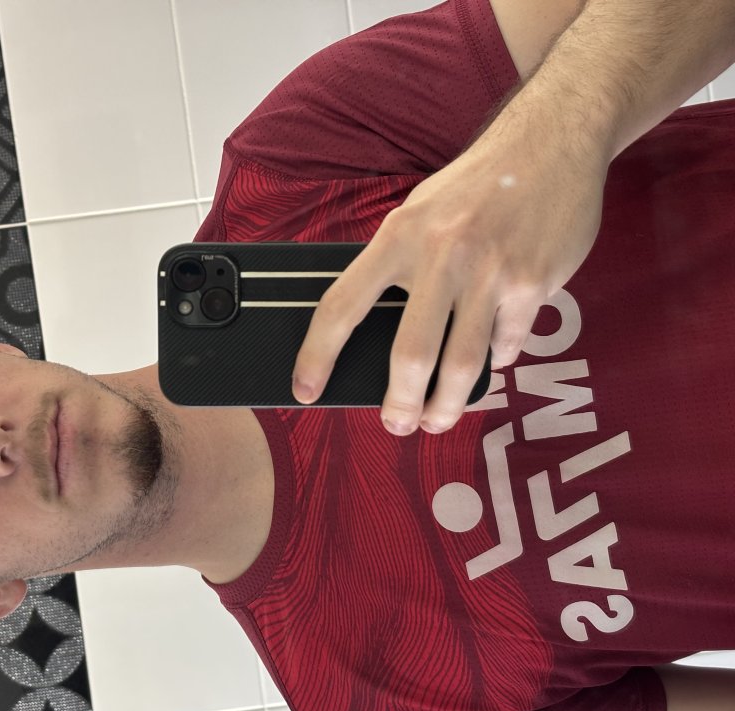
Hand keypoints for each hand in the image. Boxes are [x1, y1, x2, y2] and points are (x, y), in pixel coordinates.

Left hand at [292, 123, 608, 434]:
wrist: (551, 140)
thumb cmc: (475, 185)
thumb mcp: (418, 213)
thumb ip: (396, 267)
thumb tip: (374, 331)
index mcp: (399, 236)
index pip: (341, 306)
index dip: (317, 355)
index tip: (305, 390)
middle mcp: (442, 255)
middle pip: (410, 355)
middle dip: (400, 403)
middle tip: (396, 425)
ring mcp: (491, 272)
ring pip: (462, 364)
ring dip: (447, 404)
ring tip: (437, 420)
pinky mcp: (534, 283)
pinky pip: (508, 342)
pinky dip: (498, 359)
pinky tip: (492, 361)